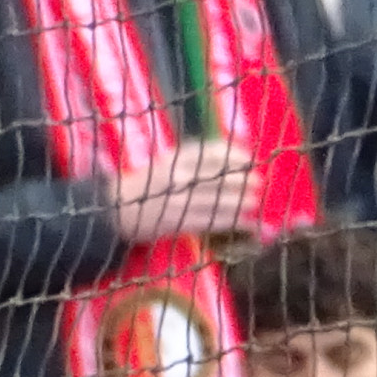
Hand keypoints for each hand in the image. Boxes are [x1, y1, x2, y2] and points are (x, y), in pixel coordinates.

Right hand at [107, 138, 261, 246]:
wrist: (117, 208)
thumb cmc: (149, 184)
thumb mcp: (167, 165)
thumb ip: (194, 162)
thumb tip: (230, 159)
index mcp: (173, 160)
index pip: (205, 153)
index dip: (229, 154)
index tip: (248, 157)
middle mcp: (176, 178)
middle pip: (213, 177)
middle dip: (238, 179)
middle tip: (259, 181)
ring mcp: (176, 200)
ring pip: (214, 200)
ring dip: (237, 202)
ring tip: (255, 202)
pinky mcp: (177, 222)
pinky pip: (209, 221)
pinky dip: (229, 222)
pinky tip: (245, 223)